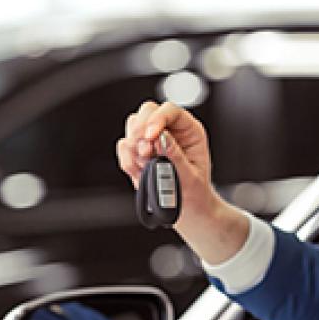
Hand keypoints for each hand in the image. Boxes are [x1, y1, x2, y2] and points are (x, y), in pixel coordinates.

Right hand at [116, 100, 214, 215]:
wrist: (187, 209)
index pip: (170, 111)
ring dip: (135, 147)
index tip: (150, 136)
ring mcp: (152, 140)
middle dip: (141, 131)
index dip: (158, 119)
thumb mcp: (191, 176)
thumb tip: (160, 137)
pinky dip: (128, 161)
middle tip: (146, 153)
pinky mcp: (138, 152)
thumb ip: (175, 155)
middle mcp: (170, 130)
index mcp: (189, 131)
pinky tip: (142, 172)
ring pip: (132, 126)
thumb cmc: (195, 192)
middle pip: (147, 111)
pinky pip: (123, 147)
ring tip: (148, 167)